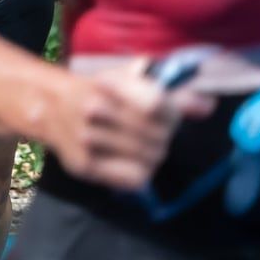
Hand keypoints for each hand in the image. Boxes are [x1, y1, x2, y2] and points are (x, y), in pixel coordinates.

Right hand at [49, 65, 212, 190]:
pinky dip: (142, 172)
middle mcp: (95, 110)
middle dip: (165, 136)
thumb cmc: (102, 92)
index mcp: (110, 83)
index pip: (157, 105)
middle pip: (157, 136)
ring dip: (154, 155)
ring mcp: (87, 140)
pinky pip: (134, 178)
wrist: (52, 107)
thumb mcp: (133, 80)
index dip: (172, 115)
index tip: (169, 116)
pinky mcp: (84, 165)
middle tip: (157, 134)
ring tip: (144, 146)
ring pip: (149, 159)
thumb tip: (208, 107)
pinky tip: (135, 162)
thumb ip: (173, 93)